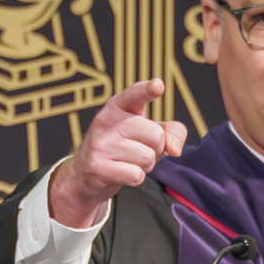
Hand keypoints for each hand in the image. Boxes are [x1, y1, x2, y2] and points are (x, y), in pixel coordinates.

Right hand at [50, 79, 186, 229]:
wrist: (87, 172)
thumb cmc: (124, 147)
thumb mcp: (148, 132)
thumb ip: (171, 132)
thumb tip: (175, 149)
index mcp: (119, 105)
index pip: (135, 94)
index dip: (148, 90)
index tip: (158, 86)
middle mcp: (106, 120)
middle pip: (156, 135)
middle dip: (156, 149)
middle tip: (139, 150)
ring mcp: (100, 143)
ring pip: (148, 158)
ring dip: (146, 166)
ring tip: (129, 161)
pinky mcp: (97, 166)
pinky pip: (136, 175)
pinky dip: (136, 178)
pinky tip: (122, 172)